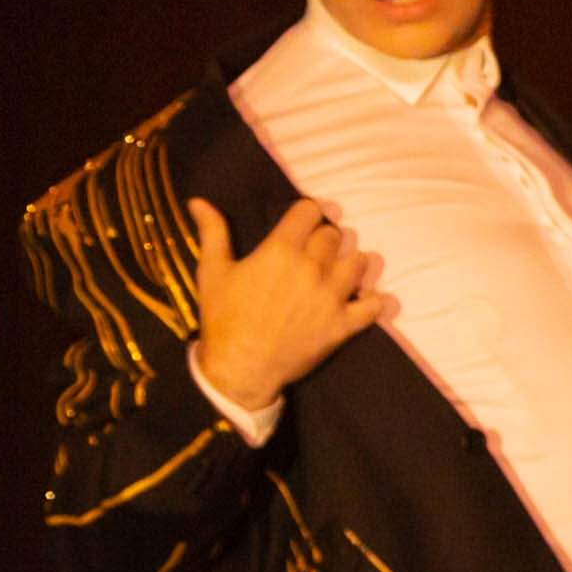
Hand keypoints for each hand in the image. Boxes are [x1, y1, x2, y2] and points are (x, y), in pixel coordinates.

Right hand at [188, 194, 389, 413]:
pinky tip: (363, 299)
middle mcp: (311, 268)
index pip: (311, 210)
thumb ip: (212, 233)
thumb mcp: (212, 272)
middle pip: (335, 235)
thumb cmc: (224, 319)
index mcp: (280, 250)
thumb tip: (197, 201)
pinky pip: (373, 305)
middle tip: (316, 252)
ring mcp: (331, 297)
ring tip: (338, 272)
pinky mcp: (342, 326)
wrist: (240, 369)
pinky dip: (373, 300)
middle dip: (326, 239)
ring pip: (358, 262)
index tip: (302, 224)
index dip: (308, 214)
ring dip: (350, 263)